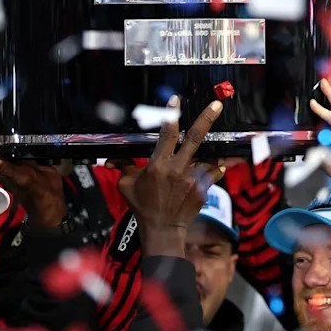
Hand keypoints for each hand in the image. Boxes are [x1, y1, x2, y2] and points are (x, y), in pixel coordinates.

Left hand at [0, 106, 66, 228]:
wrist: (50, 200)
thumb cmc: (33, 194)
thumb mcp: (20, 179)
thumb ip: (6, 170)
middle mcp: (5, 156)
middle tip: (0, 96)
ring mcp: (17, 155)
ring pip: (11, 134)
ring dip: (10, 120)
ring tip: (12, 103)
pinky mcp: (29, 155)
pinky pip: (24, 138)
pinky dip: (26, 128)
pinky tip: (30, 118)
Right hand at [110, 98, 224, 254]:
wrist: (163, 230)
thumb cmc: (143, 207)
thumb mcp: (127, 185)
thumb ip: (123, 167)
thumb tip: (110, 159)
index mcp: (159, 164)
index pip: (167, 133)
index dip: (171, 114)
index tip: (175, 100)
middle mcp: (179, 168)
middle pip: (196, 137)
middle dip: (207, 118)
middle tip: (217, 104)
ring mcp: (194, 179)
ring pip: (208, 155)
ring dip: (212, 149)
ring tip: (220, 140)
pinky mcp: (203, 189)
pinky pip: (214, 172)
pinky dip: (215, 168)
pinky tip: (218, 164)